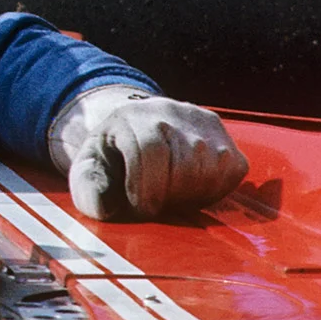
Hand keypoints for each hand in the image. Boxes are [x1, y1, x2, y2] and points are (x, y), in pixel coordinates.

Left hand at [48, 86, 247, 219]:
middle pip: (185, 162)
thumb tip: (104, 204)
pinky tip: (192, 189)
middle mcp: (168, 110)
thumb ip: (88, 190)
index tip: (143, 209)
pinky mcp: (223, 134)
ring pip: (211, 167)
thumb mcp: (88, 173)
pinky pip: (232, 169)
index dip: (148, 188)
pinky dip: (215, 189)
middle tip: (157, 204)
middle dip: (170, 195)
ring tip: (171, 196)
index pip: (149, 149)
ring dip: (192, 194)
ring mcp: (199, 119)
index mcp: (130, 116)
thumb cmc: (111, 161)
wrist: (134, 133)